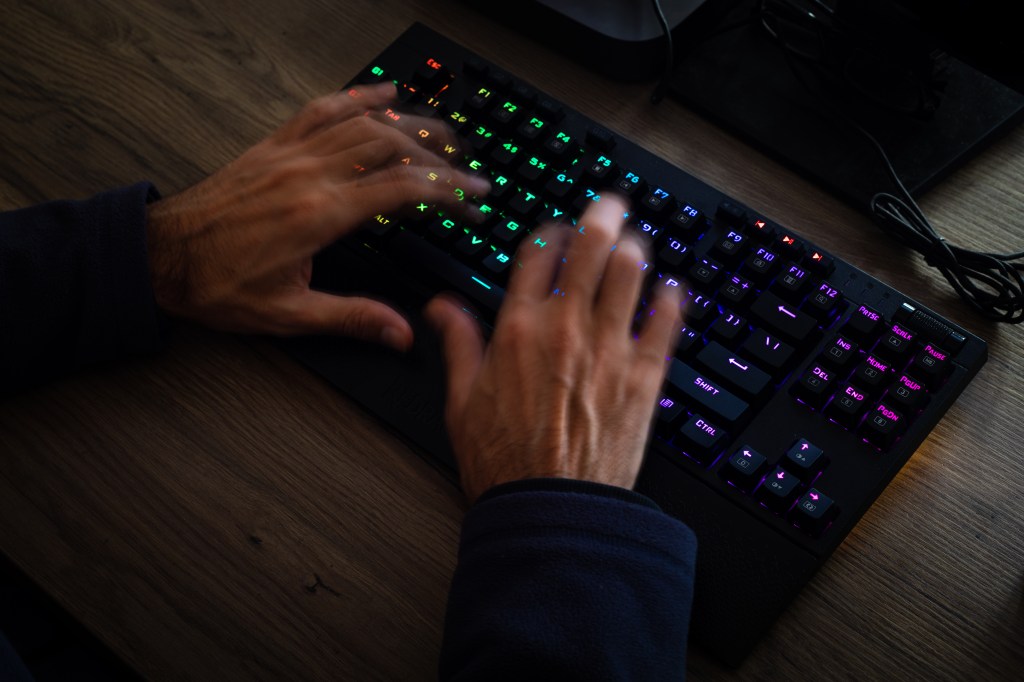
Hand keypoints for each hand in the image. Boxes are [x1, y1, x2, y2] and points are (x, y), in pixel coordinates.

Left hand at [145, 82, 487, 349]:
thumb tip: (400, 333)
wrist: (162, 258)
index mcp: (319, 214)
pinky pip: (321, 110)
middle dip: (439, 153)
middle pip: (391, 146)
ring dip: (410, 123)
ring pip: (363, 122)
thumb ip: (352, 318)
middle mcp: (309, 174)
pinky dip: (356, 97)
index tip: (473, 197)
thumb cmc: (217, 284)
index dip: (446, 190)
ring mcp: (291, 154)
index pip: (401, 189)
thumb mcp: (289, 315)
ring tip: (443, 133)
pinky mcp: (273, 146)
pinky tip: (381, 94)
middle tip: (468, 167)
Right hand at [426, 197, 681, 502]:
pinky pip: (666, 324)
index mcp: (519, 328)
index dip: (549, 231)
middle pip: (590, 249)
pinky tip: (673, 289)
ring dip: (636, 248)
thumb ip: (457, 344)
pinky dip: (671, 299)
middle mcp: (566, 328)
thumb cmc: (504, 461)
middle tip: (611, 205)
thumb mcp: (461, 400)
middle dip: (602, 218)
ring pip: (630, 275)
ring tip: (637, 240)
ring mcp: (609, 349)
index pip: (537, 254)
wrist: (550, 507)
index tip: (556, 229)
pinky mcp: (643, 378)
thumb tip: (442, 307)